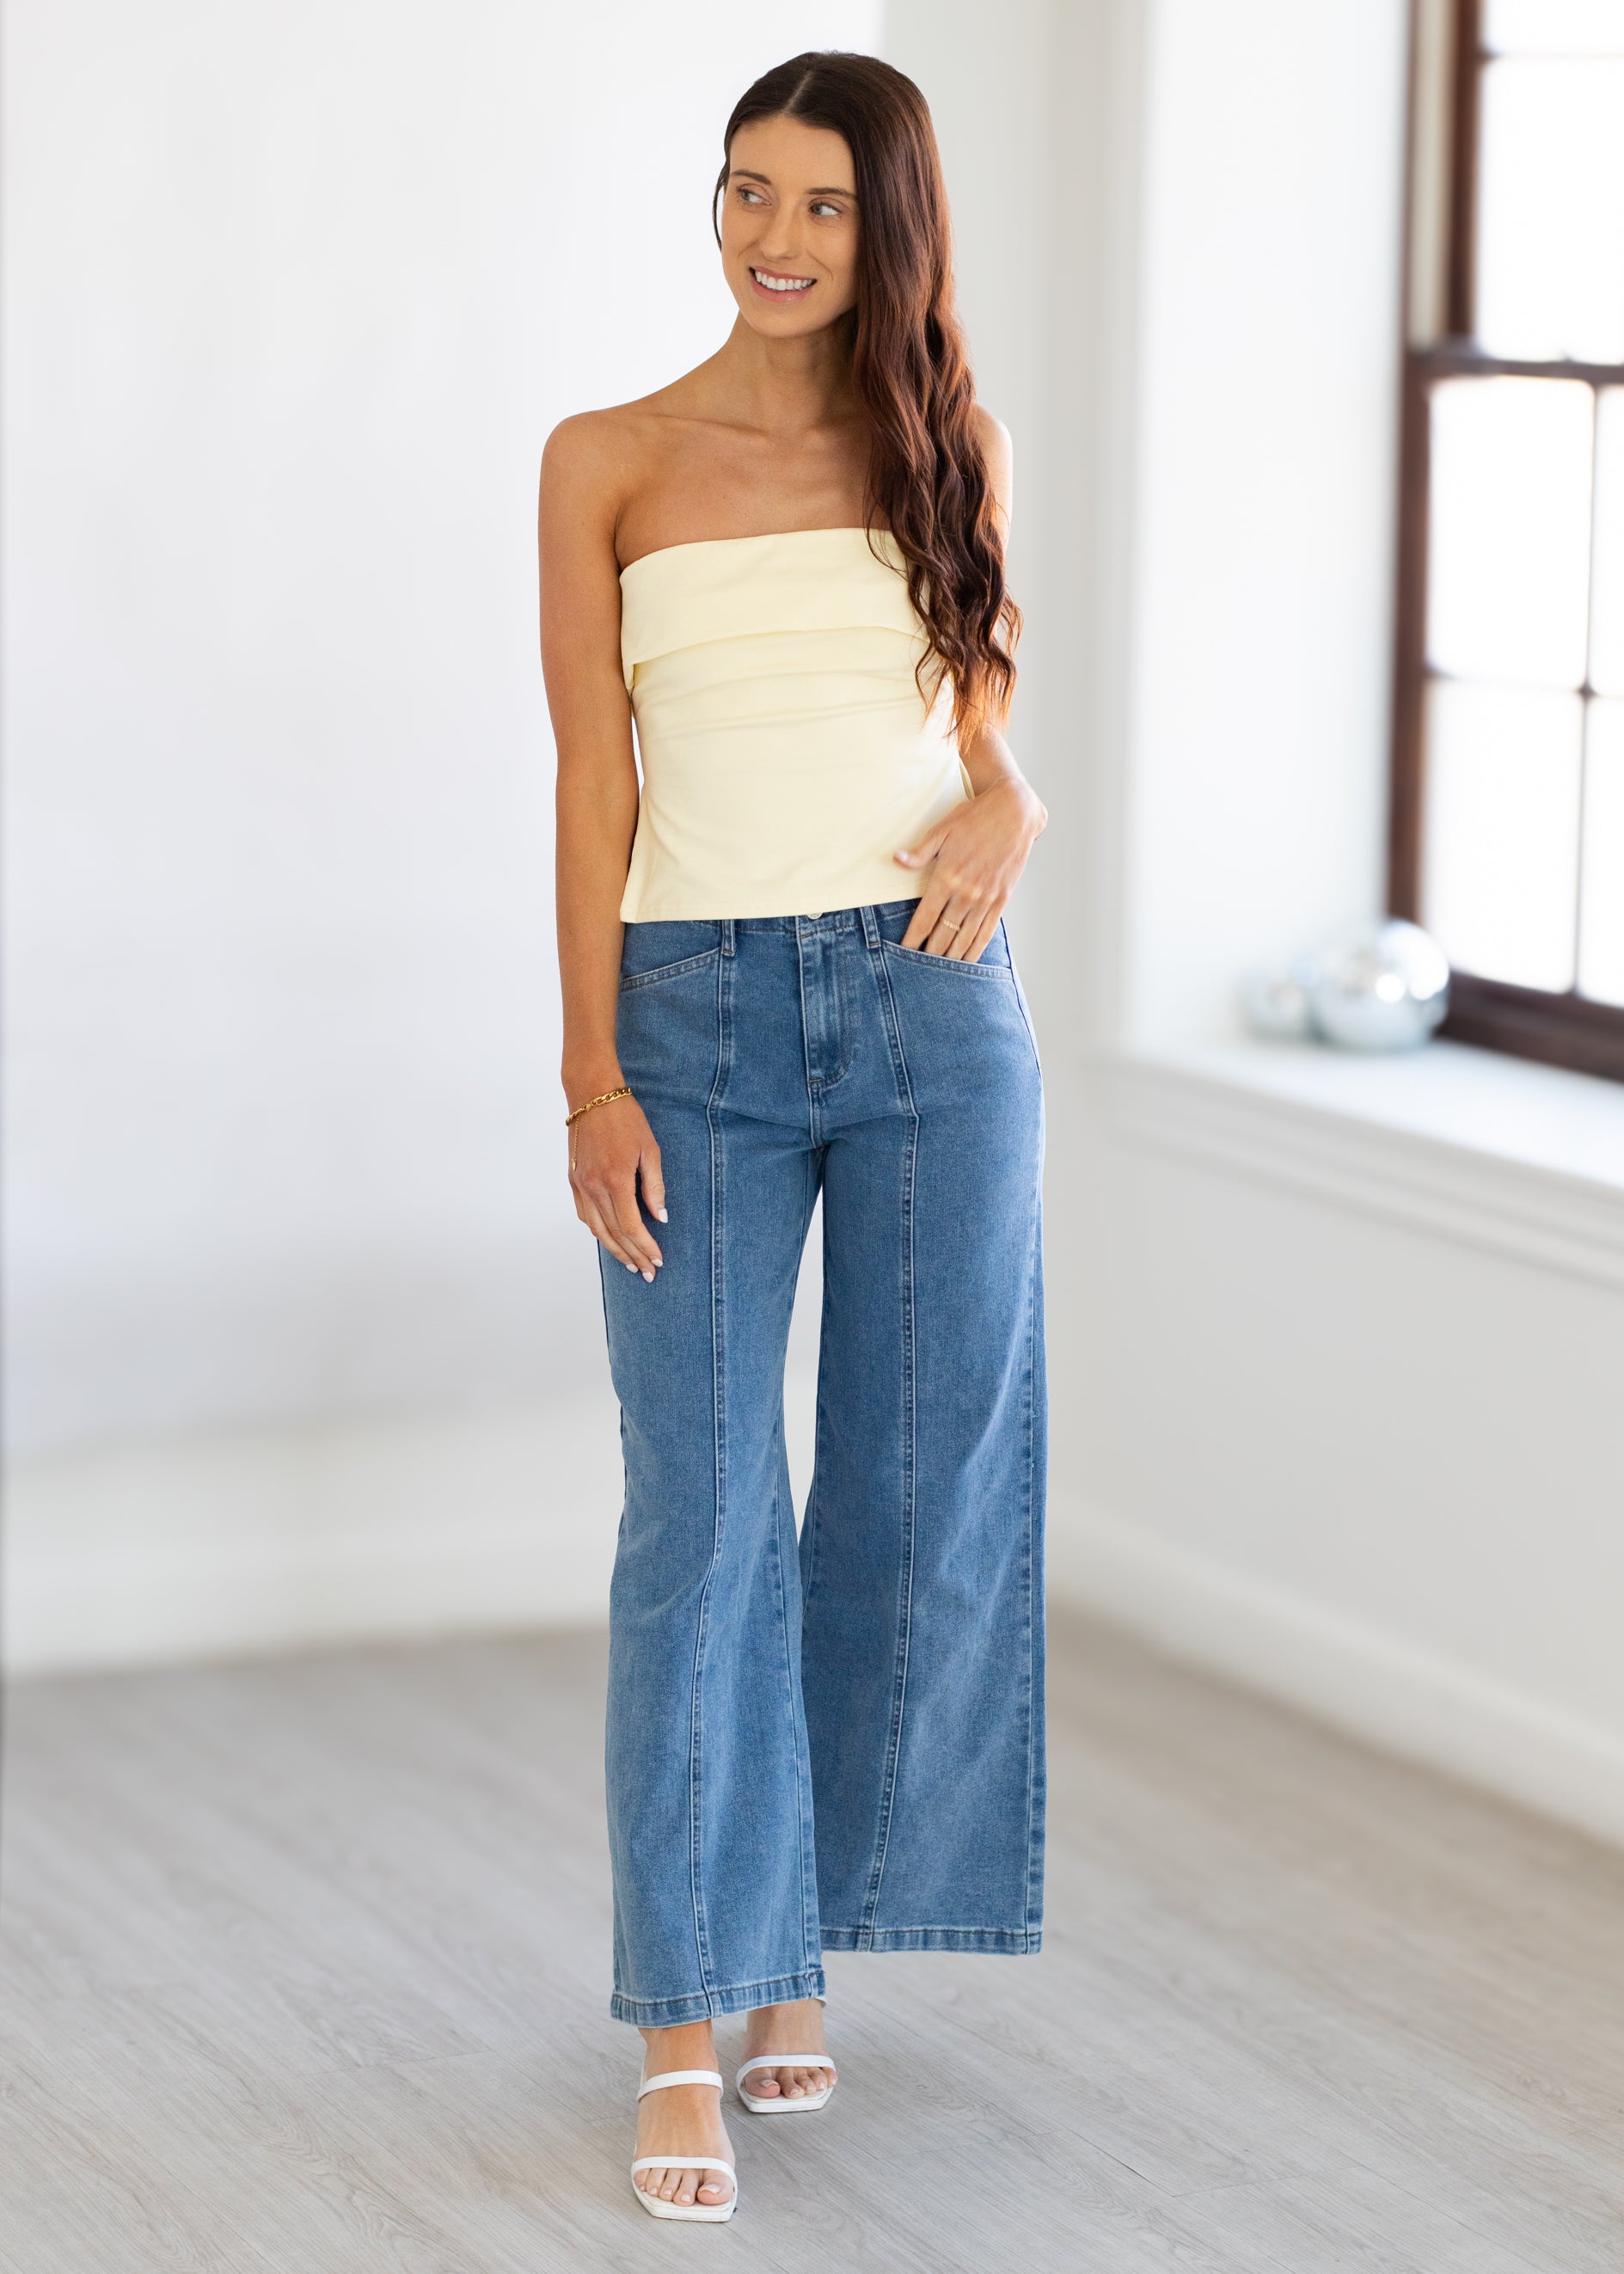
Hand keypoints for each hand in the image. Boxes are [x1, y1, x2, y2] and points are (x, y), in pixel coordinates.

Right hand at [568, 1089, 665, 1279]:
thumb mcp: (650, 1149)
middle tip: (647, 1272)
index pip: (631, 1226)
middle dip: (632, 1256)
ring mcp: (580, 1184)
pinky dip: (597, 1231)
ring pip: (596, 1229)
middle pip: (614, 1233)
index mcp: (616, 1180)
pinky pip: (584, 1214)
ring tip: (629, 1264)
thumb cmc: (626, 1118)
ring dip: (614, 1250)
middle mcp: (594, 1186)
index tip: (658, 1260)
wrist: (592, 1096)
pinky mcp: (573, 1179)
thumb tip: (660, 1218)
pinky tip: (609, 1239)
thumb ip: (655, 1186)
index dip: (645, 1247)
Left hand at [894, 776, 1045, 958]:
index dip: (913, 939)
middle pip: (943, 934)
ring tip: (940, 973)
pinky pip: (987, 931)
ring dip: (951, 957)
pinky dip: (976, 949)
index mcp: (947, 876)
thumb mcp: (942, 830)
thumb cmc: (975, 818)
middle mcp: (966, 892)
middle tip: (918, 970)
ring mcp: (986, 898)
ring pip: (964, 938)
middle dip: (929, 954)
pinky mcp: (1002, 899)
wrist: (1014, 812)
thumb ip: (919, 852)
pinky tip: (967, 961)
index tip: (903, 954)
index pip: (925, 918)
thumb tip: (896, 859)